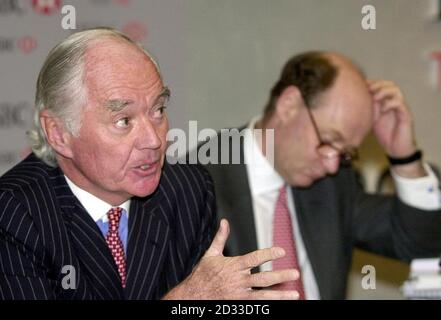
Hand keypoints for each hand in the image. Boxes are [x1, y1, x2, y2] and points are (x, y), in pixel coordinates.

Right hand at [163, 219, 299, 299]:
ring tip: (295, 294)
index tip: (282, 251)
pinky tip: (280, 303)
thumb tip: (224, 222)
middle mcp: (239, 281)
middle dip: (281, 276)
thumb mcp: (210, 254)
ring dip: (280, 295)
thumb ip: (220, 238)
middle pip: (264, 278)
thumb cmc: (202, 275)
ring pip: (264, 296)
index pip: (255, 258)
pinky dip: (269, 304)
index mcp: (233, 266)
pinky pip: (257, 306)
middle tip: (295, 273)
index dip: (269, 254)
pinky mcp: (239, 305)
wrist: (192, 296)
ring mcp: (240, 295)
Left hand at [368, 80, 425, 177]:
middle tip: (368, 90)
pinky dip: (390, 103)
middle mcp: (394, 102)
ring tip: (375, 98)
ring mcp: (400, 107)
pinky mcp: (406, 115)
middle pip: (389, 84)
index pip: (381, 85)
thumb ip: (365, 112)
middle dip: (378, 84)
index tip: (359, 86)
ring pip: (396, 90)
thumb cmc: (384, 134)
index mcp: (385, 102)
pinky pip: (400, 103)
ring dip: (384, 91)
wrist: (396, 149)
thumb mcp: (370, 121)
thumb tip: (349, 105)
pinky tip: (383, 110)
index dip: (371, 83)